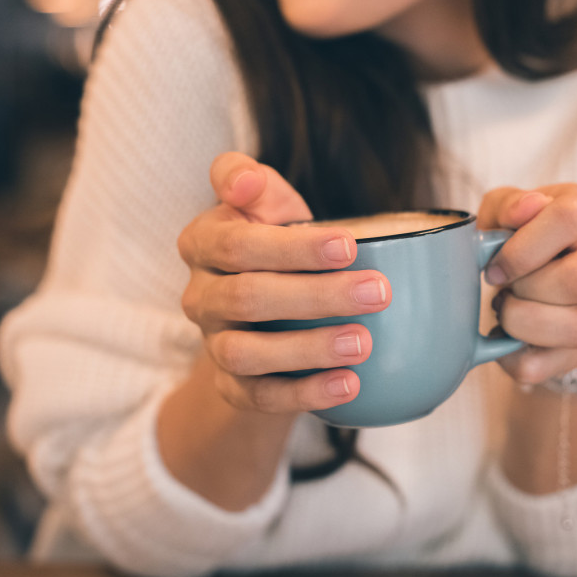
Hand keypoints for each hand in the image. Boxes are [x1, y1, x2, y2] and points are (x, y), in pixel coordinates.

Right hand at [176, 152, 390, 414]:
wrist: (265, 306)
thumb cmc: (274, 238)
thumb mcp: (265, 202)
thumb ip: (252, 180)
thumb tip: (246, 182)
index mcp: (202, 242)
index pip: (238, 244)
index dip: (293, 248)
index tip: (349, 245)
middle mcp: (199, 296)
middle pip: (247, 299)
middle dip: (317, 297)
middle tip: (377, 293)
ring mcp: (212, 344)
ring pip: (246, 353)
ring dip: (308, 349)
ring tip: (363, 343)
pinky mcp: (231, 386)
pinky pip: (260, 396)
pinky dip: (305, 393)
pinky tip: (349, 384)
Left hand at [477, 184, 576, 385]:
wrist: (518, 275)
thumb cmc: (510, 236)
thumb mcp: (500, 210)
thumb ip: (509, 203)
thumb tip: (525, 208)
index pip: (571, 219)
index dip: (523, 247)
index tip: (495, 264)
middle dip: (527, 287)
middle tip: (504, 284)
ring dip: (523, 322)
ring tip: (506, 309)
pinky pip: (548, 365)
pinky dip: (511, 355)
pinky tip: (502, 336)